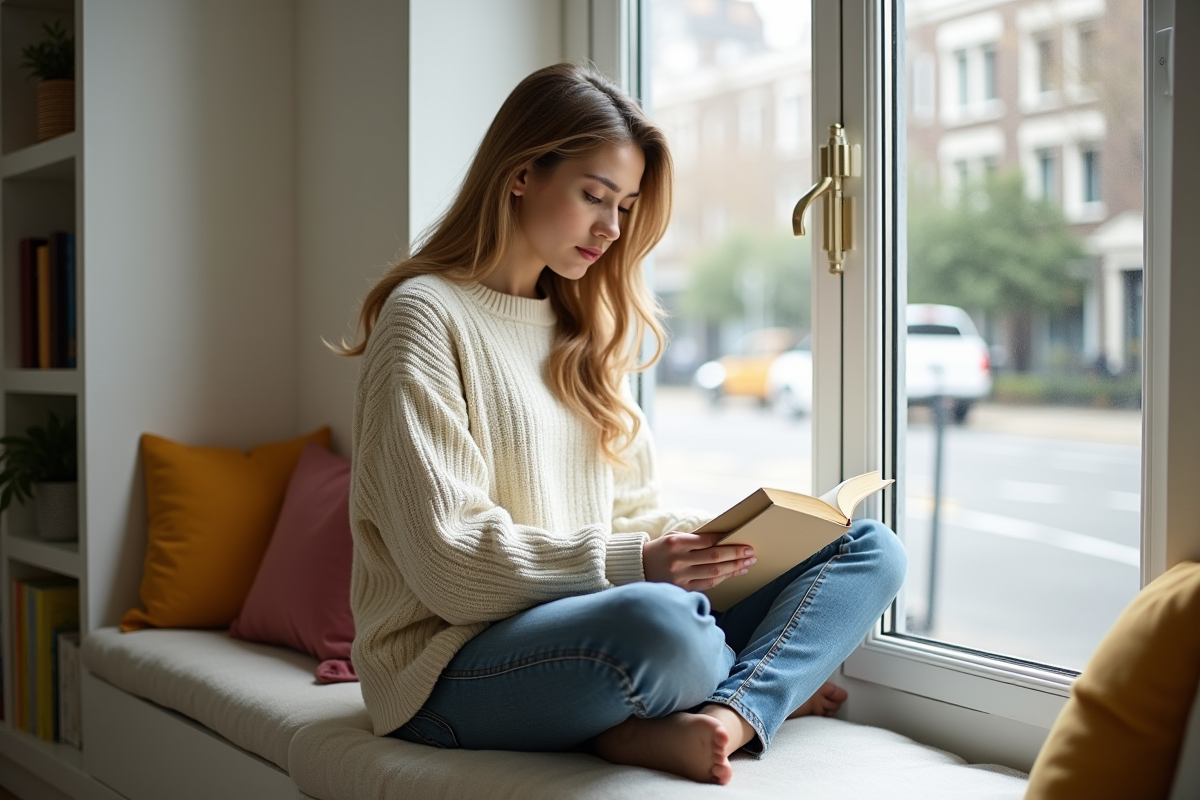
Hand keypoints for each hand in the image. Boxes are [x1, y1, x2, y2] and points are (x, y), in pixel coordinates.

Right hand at [642, 531, 756, 590]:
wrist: (637, 569)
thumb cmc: (658, 550)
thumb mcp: (671, 537)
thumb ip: (693, 538)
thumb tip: (721, 538)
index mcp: (675, 543)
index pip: (707, 541)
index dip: (725, 541)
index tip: (741, 539)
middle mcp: (678, 560)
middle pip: (714, 557)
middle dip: (736, 555)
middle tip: (751, 553)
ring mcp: (680, 577)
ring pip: (714, 572)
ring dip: (733, 568)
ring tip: (747, 564)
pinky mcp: (681, 589)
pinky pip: (707, 584)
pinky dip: (722, 578)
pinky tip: (732, 573)